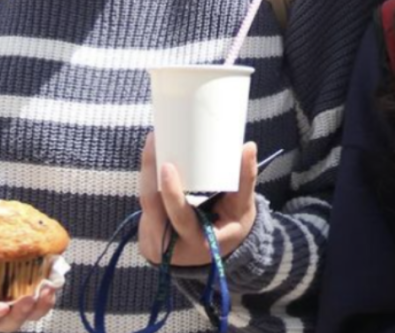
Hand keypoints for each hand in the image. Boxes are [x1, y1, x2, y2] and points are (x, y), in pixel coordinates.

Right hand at [0, 212, 56, 330]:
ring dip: (40, 305)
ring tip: (48, 289)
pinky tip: (54, 277)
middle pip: (7, 322)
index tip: (0, 307)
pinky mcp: (22, 281)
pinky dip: (48, 288)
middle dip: (20, 314)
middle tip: (29, 298)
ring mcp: (7, 296)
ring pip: (27, 312)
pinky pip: (38, 292)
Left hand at [138, 133, 258, 266]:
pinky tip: (150, 158)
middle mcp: (171, 245)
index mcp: (199, 241)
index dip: (171, 193)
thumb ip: (246, 179)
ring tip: (152, 142)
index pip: (179, 218)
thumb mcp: (242, 208)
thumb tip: (249, 147)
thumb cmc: (231, 226)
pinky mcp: (148, 230)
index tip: (167, 165)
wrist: (212, 254)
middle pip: (152, 205)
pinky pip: (145, 203)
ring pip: (145, 202)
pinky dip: (147, 180)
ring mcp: (155, 240)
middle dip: (149, 171)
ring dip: (146, 171)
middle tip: (154, 140)